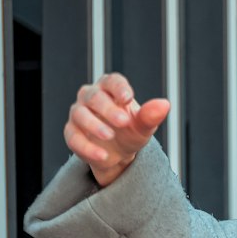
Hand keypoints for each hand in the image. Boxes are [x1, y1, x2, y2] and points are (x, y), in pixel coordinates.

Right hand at [63, 72, 169, 186]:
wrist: (118, 155)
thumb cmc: (130, 132)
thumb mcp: (143, 126)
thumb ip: (151, 115)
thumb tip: (165, 104)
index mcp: (110, 89)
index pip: (112, 81)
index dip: (119, 87)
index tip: (128, 98)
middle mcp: (90, 97)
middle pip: (95, 97)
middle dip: (108, 109)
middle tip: (123, 122)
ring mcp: (78, 114)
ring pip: (80, 114)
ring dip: (94, 125)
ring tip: (110, 136)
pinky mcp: (72, 133)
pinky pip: (74, 138)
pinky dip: (87, 148)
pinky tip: (102, 156)